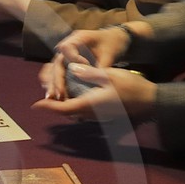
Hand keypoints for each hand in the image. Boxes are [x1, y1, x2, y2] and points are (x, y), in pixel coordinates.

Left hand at [34, 63, 155, 121]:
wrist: (149, 101)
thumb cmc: (131, 87)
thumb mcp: (109, 75)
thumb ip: (89, 73)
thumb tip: (72, 68)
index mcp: (89, 104)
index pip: (62, 108)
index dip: (48, 106)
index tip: (35, 104)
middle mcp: (90, 113)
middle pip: (65, 111)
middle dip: (52, 105)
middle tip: (42, 95)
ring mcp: (97, 115)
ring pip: (73, 112)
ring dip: (63, 105)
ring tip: (54, 93)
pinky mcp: (102, 113)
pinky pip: (82, 111)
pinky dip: (73, 103)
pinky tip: (73, 94)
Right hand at [41, 27, 132, 100]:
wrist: (113, 40)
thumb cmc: (113, 44)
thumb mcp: (110, 54)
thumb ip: (101, 66)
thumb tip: (93, 81)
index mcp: (79, 38)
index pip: (66, 48)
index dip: (72, 59)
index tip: (85, 67)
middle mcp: (68, 46)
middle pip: (57, 62)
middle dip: (57, 79)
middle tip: (58, 94)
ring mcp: (66, 54)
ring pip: (54, 69)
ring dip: (52, 83)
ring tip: (51, 97)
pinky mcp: (67, 63)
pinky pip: (57, 74)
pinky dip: (55, 84)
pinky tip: (55, 96)